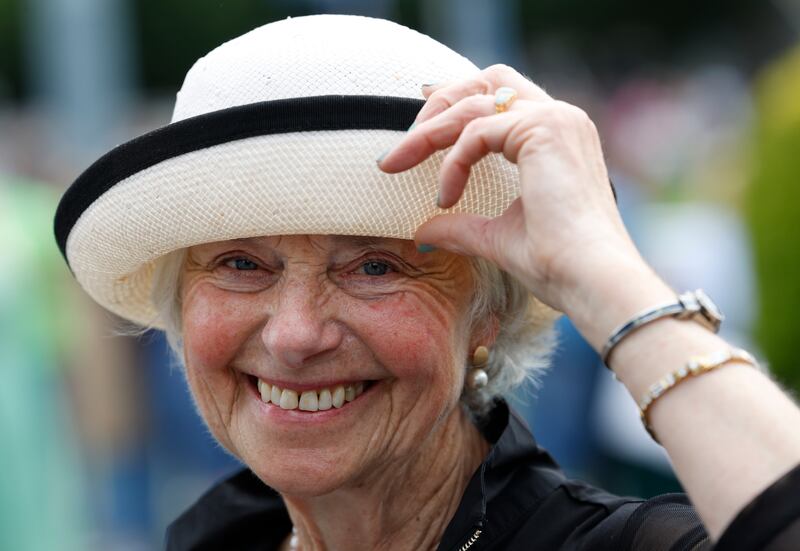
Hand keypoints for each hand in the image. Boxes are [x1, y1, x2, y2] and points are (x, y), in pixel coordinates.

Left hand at [378, 64, 646, 314]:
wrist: (590, 278)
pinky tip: (446, 196)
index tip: (420, 118)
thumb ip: (462, 227)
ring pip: (473, 103)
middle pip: (487, 81)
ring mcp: (554, 119)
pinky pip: (475, 133)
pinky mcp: (542, 130)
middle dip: (440, 104)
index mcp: (558, 137)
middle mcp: (560, 118)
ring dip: (428, 132)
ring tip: (396, 163)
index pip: (502, 96)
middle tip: (402, 145)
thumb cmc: (556, 264)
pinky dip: (452, 162)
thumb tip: (423, 233)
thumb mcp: (498, 238)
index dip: (458, 100)